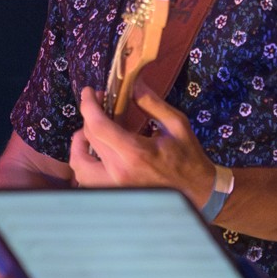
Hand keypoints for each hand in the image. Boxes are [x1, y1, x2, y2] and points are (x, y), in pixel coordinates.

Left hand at [68, 82, 219, 207]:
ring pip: (79, 166)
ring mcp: (114, 187)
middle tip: (100, 106)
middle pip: (89, 139)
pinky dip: (85, 164)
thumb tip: (132, 82)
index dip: (88, 106)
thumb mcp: (176, 125)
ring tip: (89, 133)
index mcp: (136, 153)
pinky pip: (88, 181)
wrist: (197, 191)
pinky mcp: (114, 195)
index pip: (98, 127)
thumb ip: (151, 103)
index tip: (89, 93)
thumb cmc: (188, 158)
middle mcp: (119, 173)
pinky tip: (95, 154)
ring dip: (79, 146)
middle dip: (89, 117)